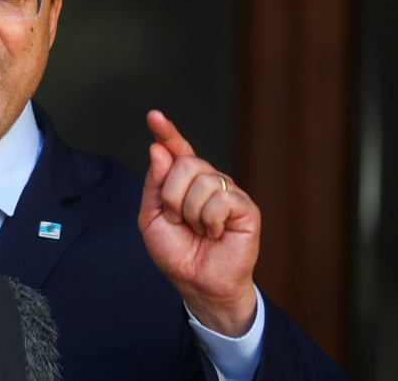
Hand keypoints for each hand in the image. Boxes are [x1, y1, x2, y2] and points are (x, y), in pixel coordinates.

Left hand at [138, 110, 260, 336]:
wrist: (197, 282)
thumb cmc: (176, 252)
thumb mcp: (152, 218)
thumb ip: (154, 184)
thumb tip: (158, 149)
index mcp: (182, 181)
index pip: (176, 150)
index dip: (167, 132)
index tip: (154, 116)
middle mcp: (207, 180)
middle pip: (186, 162)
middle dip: (172, 196)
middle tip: (179, 221)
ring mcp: (227, 191)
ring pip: (202, 181)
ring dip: (191, 213)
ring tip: (198, 230)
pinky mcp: (245, 207)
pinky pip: (220, 199)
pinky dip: (210, 221)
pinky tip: (215, 233)